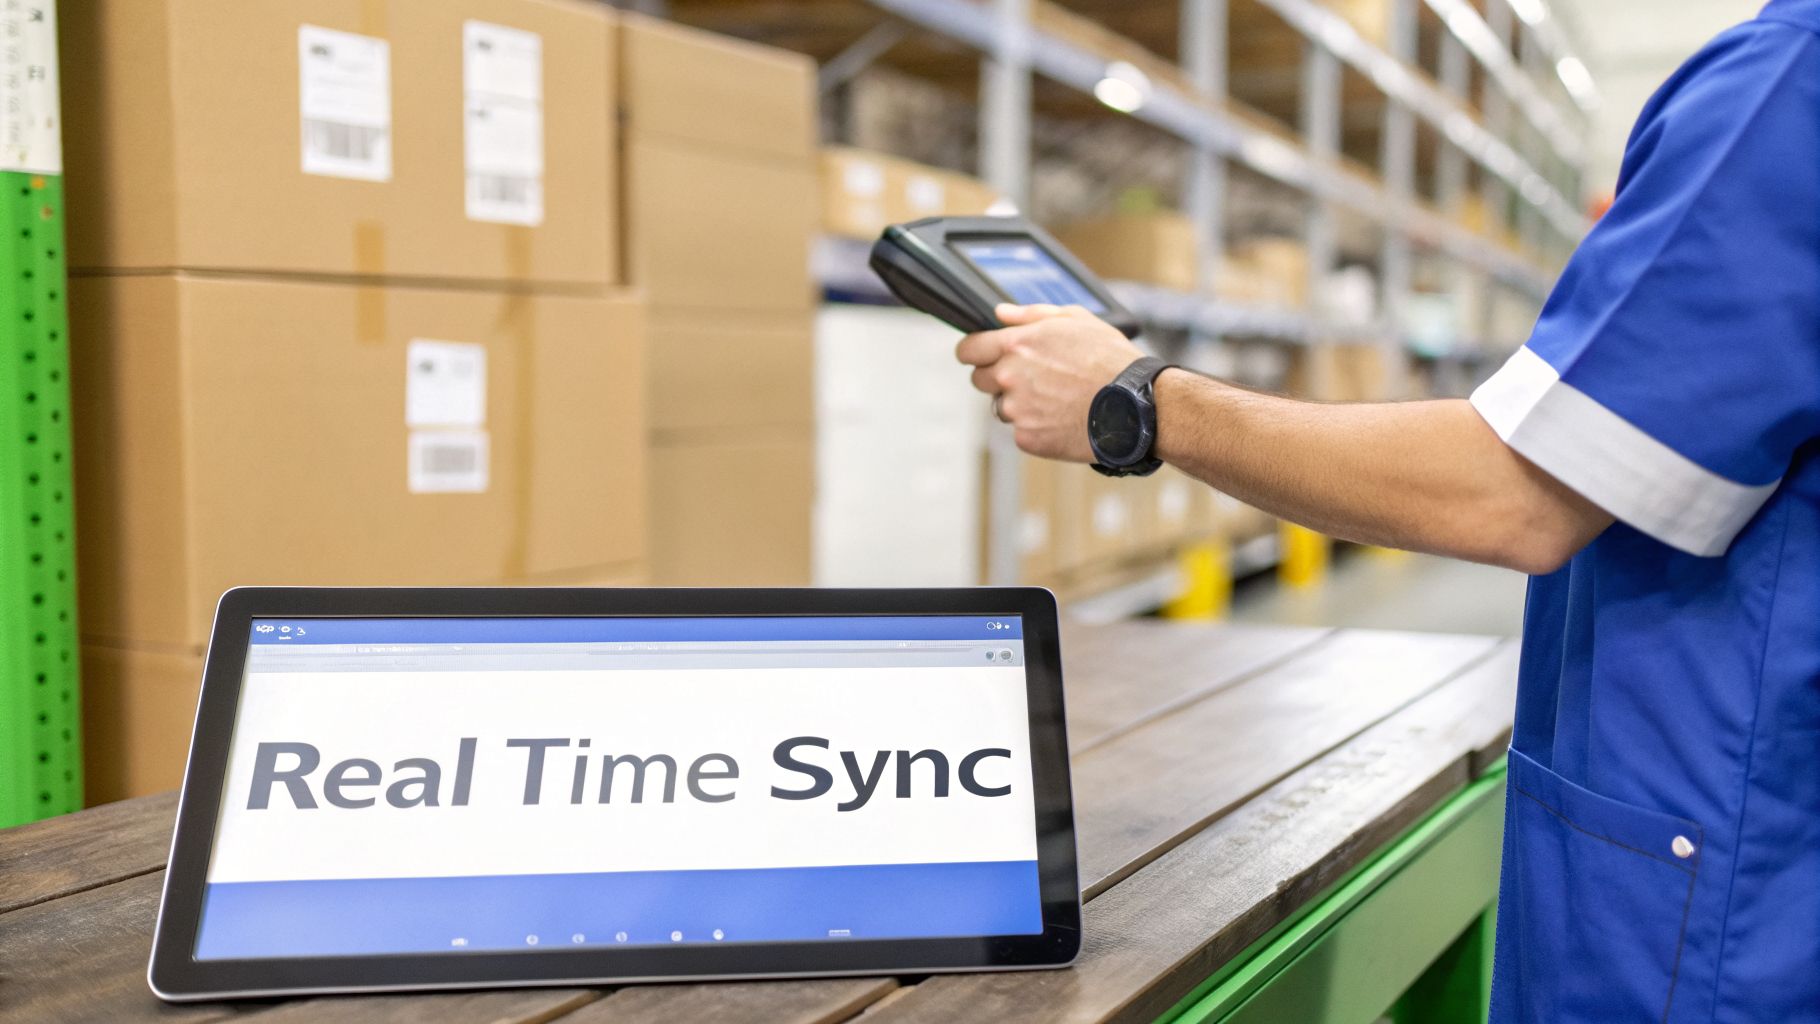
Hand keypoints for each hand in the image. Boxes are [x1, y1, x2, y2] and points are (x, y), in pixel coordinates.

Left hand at [956, 303, 1143, 461]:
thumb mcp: (1076, 320)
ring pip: (1002, 408)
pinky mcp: (1028, 438)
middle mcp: (1010, 377)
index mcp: (1016, 344)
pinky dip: (1037, 427)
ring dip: (1019, 404)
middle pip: (980, 380)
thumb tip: (1000, 314)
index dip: (974, 352)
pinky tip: (1063, 418)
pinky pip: (1021, 431)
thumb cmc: (1110, 359)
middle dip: (998, 378)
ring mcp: (1017, 410)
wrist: (1135, 405)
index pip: (968, 349)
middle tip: (1032, 378)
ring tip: (1057, 399)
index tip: (981, 355)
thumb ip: (1031, 315)